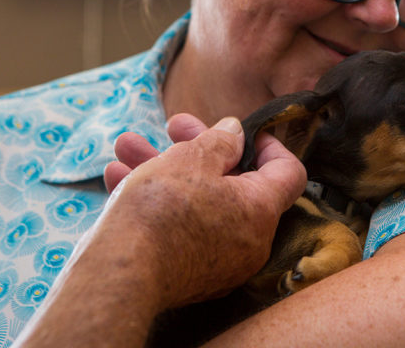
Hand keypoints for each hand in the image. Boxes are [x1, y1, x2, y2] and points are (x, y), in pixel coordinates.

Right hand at [15, 117, 305, 347]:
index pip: (289, 172)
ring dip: (166, 168)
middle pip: (235, 183)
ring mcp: (220, 262)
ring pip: (199, 202)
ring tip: (128, 146)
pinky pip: (182, 229)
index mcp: (261, 209)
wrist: (119, 277)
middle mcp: (250, 240)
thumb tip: (235, 133)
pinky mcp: (188, 275)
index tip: (240, 131)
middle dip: (199, 148)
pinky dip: (158, 202)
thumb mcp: (191, 158)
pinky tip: (116, 176)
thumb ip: (220, 141)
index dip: (268, 145)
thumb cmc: (161, 209)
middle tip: (173, 126)